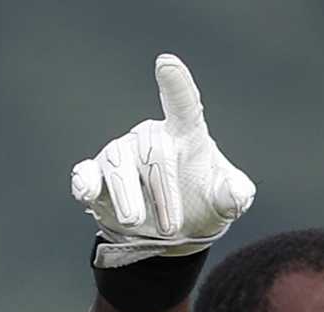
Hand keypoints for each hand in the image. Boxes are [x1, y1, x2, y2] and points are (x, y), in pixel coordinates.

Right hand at [71, 54, 254, 267]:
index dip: (175, 84)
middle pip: (154, 153)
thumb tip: (238, 194)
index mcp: (185, 133)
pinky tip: (87, 192)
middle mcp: (150, 138)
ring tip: (136, 223)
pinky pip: (87, 173)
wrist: (172, 234)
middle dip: (163, 192)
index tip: (166, 64)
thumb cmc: (201, 203)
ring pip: (118, 164)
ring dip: (127, 196)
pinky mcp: (99, 178)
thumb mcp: (224, 202)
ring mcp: (122, 156)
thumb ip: (235, 195)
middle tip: (172, 228)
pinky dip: (85, 181)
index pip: (183, 104)